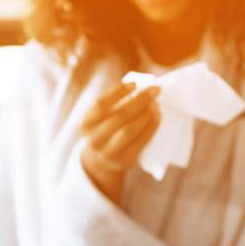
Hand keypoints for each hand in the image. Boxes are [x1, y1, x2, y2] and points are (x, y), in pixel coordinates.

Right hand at [80, 81, 160, 204]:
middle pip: (119, 116)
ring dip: (146, 114)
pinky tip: (157, 116)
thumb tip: (142, 88)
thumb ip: (115, 103)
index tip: (135, 84)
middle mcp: (94, 138)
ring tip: (157, 103)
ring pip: (129, 130)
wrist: (102, 161)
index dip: (118, 92)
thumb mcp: (102, 117)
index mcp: (86, 123)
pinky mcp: (125, 160)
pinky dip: (151, 127)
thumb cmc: (106, 130)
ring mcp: (109, 152)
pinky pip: (141, 142)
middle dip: (140, 100)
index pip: (101, 104)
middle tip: (156, 89)